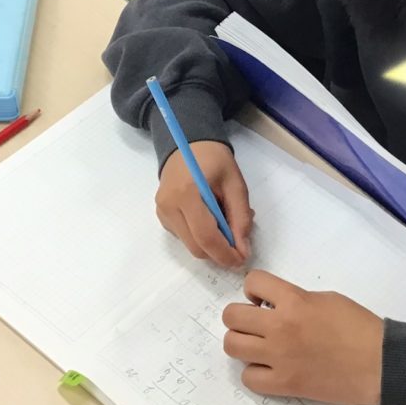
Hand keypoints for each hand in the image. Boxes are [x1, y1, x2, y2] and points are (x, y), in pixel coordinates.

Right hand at [157, 141, 252, 267]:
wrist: (189, 145)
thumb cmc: (214, 160)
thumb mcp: (235, 183)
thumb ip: (241, 217)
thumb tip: (243, 249)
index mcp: (186, 194)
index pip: (205, 236)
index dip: (225, 253)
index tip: (242, 259)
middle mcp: (168, 207)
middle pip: (196, 247)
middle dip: (220, 253)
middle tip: (240, 245)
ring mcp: (162, 213)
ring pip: (191, 246)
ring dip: (212, 245)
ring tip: (226, 223)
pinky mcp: (162, 217)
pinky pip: (185, 238)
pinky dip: (202, 236)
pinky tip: (211, 219)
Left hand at [222, 271, 383, 404]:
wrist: (379, 363)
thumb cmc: (359, 326)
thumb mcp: (326, 298)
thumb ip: (296, 299)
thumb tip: (274, 306)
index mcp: (294, 300)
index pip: (252, 282)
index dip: (254, 289)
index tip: (263, 299)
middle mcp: (279, 327)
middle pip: (231, 316)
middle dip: (241, 316)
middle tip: (257, 323)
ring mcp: (279, 358)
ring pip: (231, 346)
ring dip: (242, 342)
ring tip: (259, 345)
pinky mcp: (284, 384)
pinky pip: (248, 378)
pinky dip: (255, 372)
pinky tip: (269, 368)